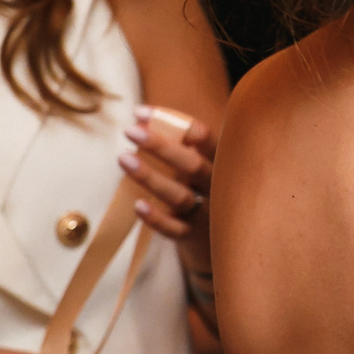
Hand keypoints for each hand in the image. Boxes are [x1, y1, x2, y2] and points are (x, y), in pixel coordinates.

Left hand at [121, 106, 213, 272]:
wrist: (230, 241)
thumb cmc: (207, 193)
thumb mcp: (205, 168)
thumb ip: (183, 149)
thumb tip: (142, 123)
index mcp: (222, 163)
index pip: (204, 136)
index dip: (174, 122)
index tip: (140, 113)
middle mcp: (219, 187)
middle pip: (191, 164)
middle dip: (160, 145)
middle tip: (130, 130)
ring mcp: (209, 214)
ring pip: (180, 196)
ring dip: (151, 177)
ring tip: (123, 159)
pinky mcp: (195, 237)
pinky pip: (174, 229)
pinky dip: (156, 218)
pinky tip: (138, 206)